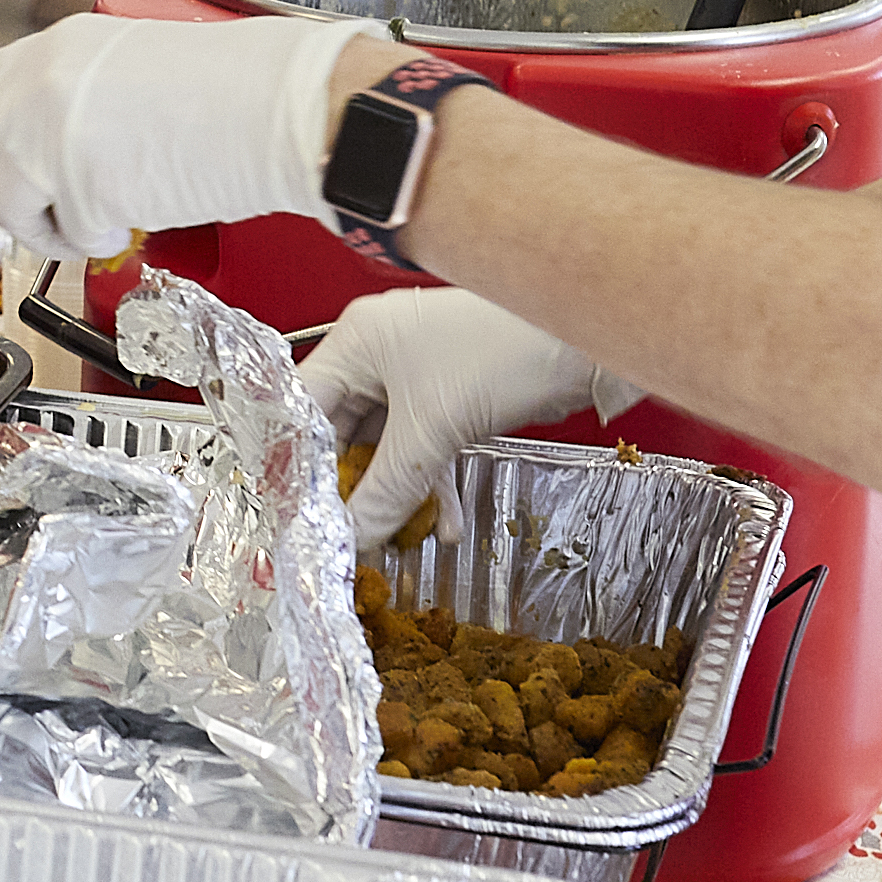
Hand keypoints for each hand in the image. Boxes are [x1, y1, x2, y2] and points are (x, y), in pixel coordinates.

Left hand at [0, 11, 377, 258]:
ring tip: (92, 225)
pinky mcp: (77, 189)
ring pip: (7, 204)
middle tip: (36, 211)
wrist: (276, 103)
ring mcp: (48, 138)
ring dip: (44, 227)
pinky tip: (132, 221)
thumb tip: (53, 142)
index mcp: (51, 47)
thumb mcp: (130, 61)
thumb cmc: (232, 85)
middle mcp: (34, 87)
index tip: (14, 159)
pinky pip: (67, 235)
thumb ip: (76, 93)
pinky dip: (95, 242)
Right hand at [305, 287, 641, 547]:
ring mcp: (414, 373)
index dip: (298, 463)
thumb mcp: (434, 432)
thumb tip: (352, 538)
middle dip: (355, 488)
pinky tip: (445, 523)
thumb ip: (388, 491)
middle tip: (352, 534)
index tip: (302, 513)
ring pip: (388, 446)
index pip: (302, 408)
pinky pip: (423, 447)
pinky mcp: (447, 395)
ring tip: (405, 539)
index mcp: (356, 341)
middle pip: (344, 433)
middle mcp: (377, 352)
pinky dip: (431, 484)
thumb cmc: (504, 354)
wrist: (582, 343)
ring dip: (399, 494)